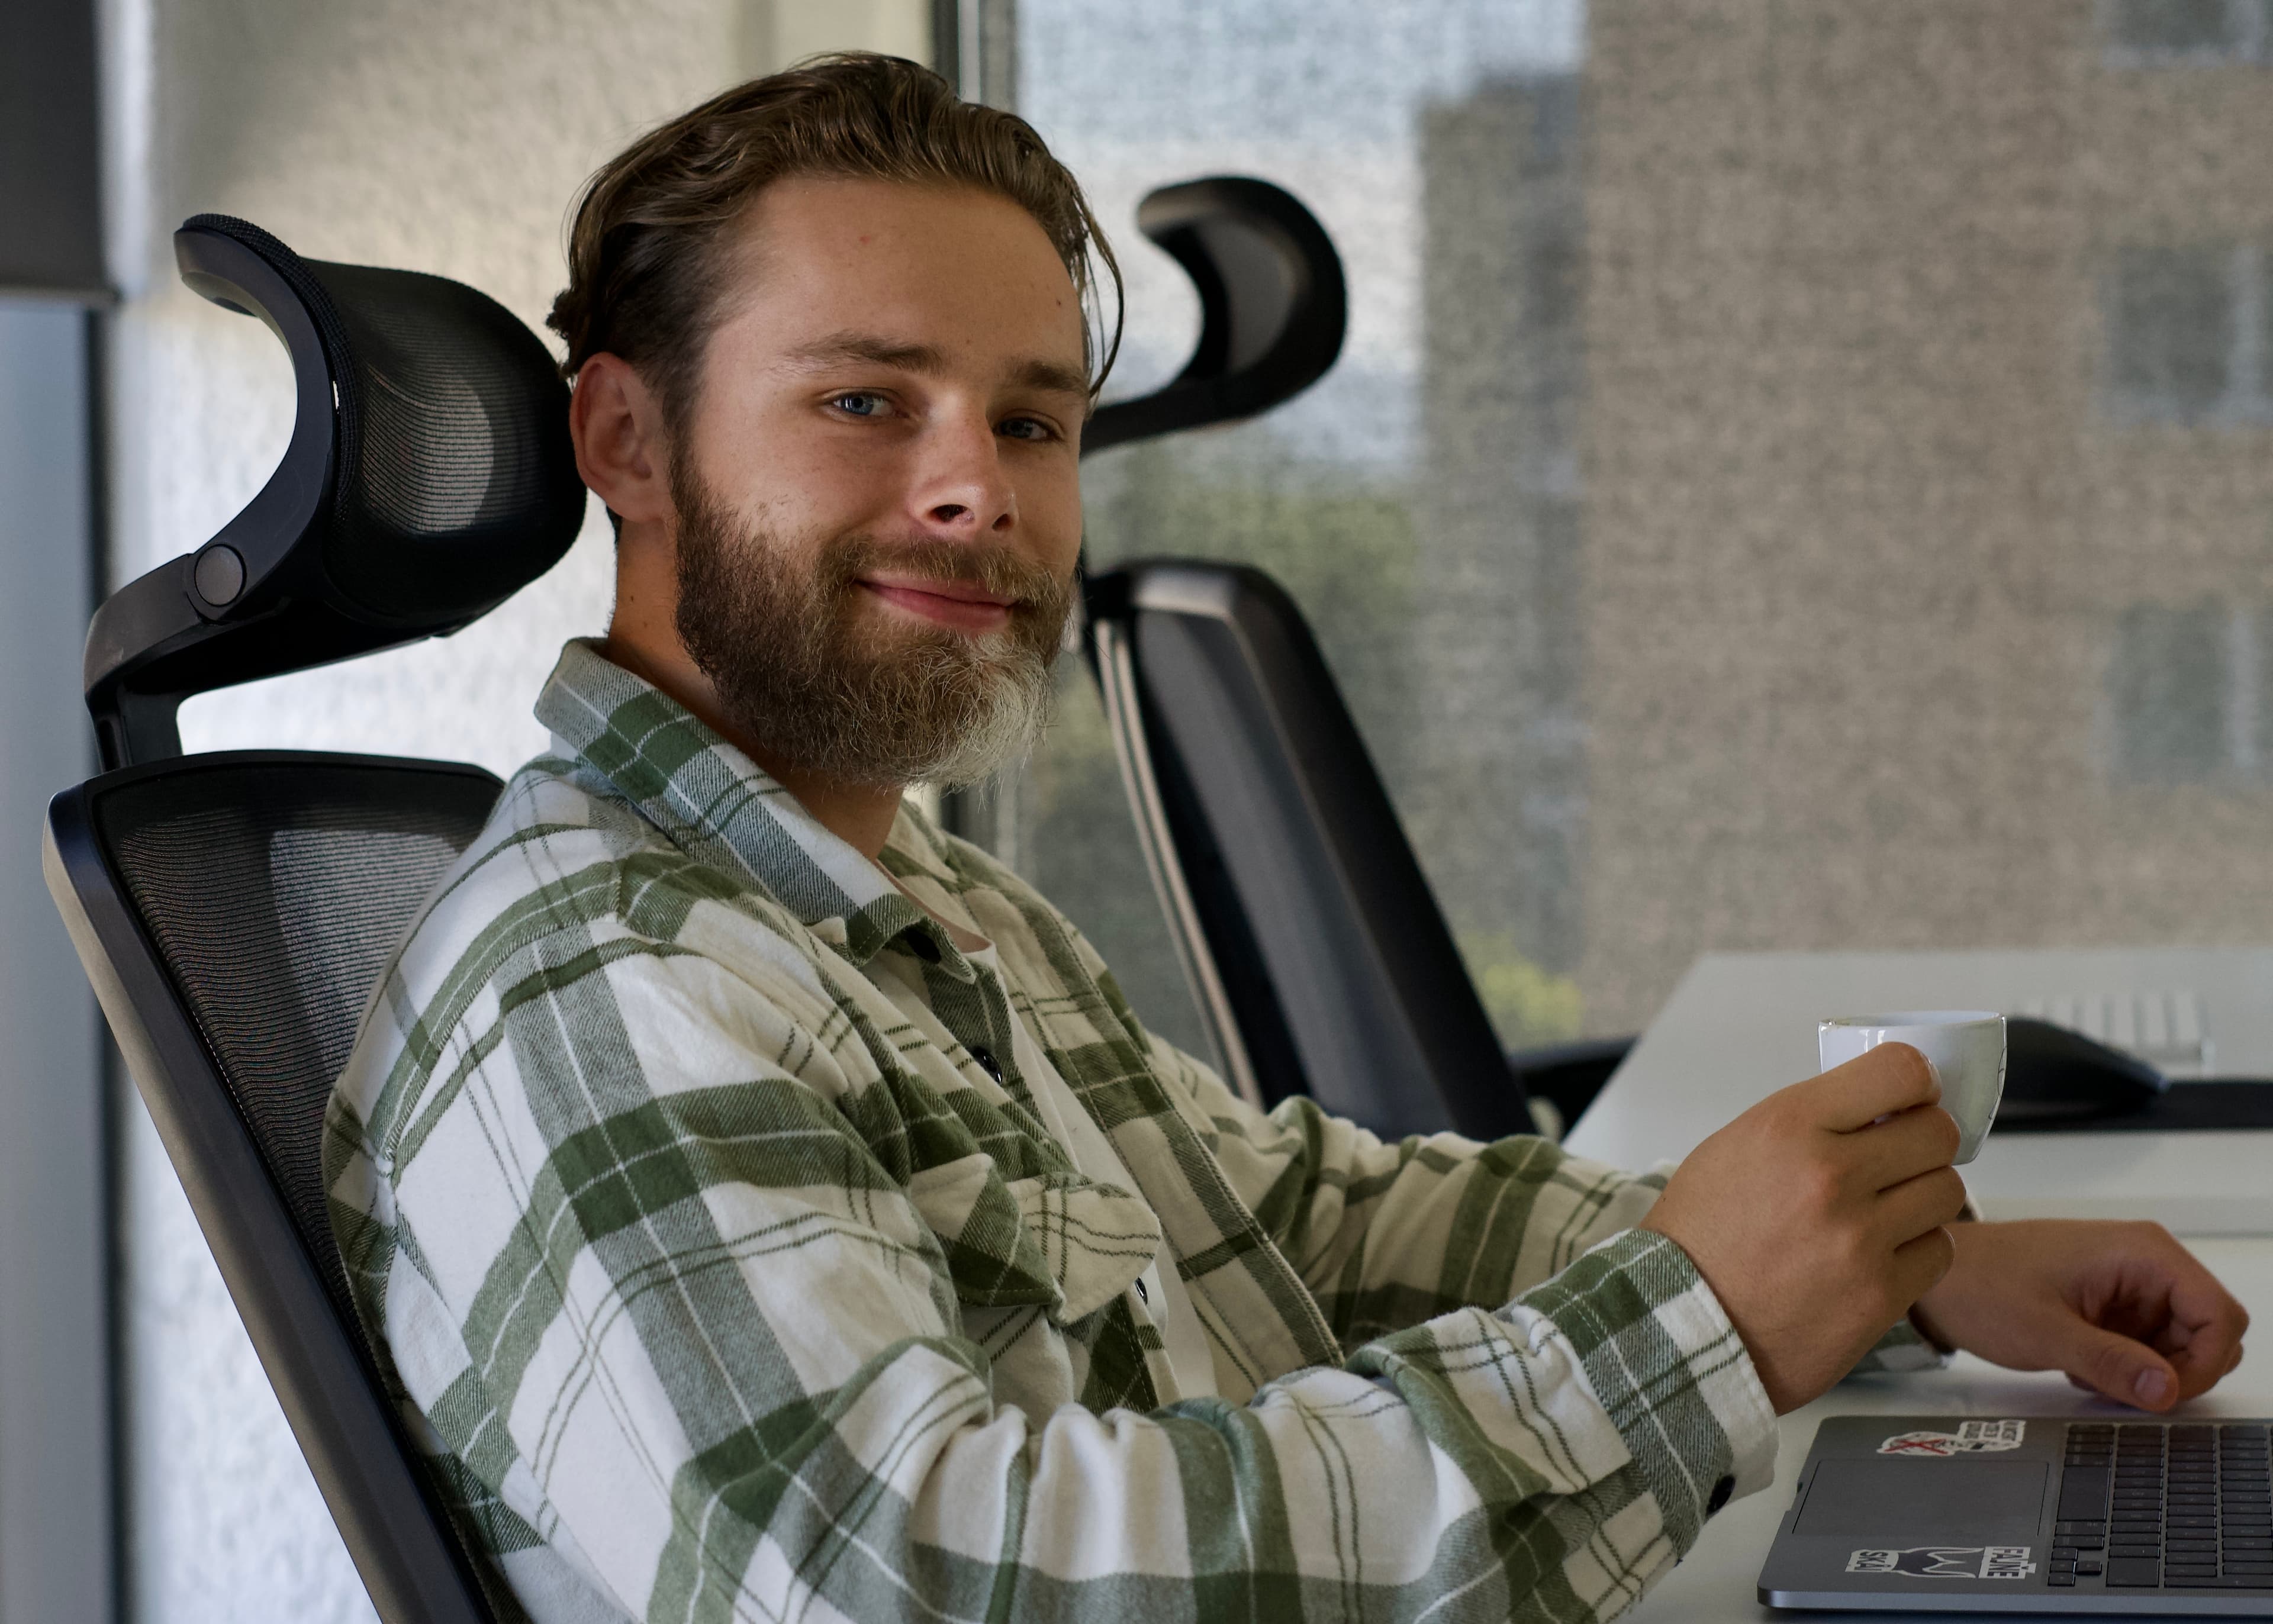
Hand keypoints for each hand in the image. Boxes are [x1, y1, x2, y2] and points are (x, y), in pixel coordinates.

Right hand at [1640, 1043, 1966, 1413]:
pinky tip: (1877, 1255)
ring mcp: (1859, 1239)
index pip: (1902, 1071)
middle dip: (1923, 1142)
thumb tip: (1881, 1110)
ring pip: (1946, 1191)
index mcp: (1789, 1127)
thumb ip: (1812, 1121)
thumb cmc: (1703, 1234)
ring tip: (1883, 1212)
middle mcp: (1830, 1176)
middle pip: (1938, 1134)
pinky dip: (1916, 1251)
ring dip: (1921, 1198)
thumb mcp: (1739, 1146)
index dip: (1916, 1083)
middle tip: (1900, 1159)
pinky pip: (1938, 1252)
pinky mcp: (1880, 1295)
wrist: (1682, 1322)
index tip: (1910, 1100)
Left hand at [1909, 1219, 2248, 1409]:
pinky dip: (2126, 1367)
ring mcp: (2131, 1284)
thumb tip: (2166, 1389)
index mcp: (2142, 1252)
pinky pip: (2148, 1347)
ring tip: (2090, 1371)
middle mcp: (2145, 1262)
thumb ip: (2108, 1361)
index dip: (2204, 1363)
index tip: (2164, 1393)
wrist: (1938, 1274)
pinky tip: (2082, 1365)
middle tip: (2122, 1386)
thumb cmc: (1978, 1283)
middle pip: (2209, 1333)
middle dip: (2174, 1371)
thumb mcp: (2043, 1330)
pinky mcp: (2114, 1305)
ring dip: (2146, 1372)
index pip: (2220, 1314)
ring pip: (2180, 1346)